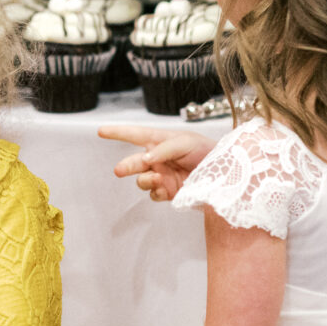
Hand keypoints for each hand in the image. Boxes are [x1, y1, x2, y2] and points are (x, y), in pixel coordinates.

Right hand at [99, 124, 214, 202]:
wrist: (226, 175)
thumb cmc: (207, 151)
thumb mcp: (186, 142)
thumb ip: (164, 149)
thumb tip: (146, 159)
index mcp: (160, 142)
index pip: (135, 135)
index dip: (118, 133)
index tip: (101, 131)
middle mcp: (158, 159)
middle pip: (134, 162)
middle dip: (126, 166)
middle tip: (119, 170)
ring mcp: (161, 176)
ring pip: (141, 180)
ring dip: (145, 180)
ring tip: (157, 179)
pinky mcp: (168, 192)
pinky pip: (153, 194)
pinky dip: (156, 192)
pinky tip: (164, 189)